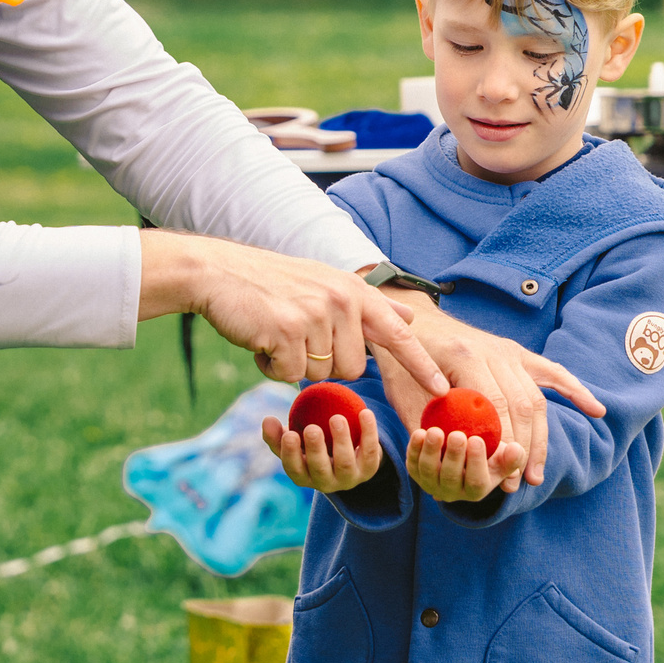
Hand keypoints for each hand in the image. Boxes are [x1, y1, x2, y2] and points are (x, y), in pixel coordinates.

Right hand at [139, 231, 441, 388]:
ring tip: (277, 333)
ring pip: (321, 374)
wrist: (219, 273)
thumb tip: (409, 319)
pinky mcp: (288, 331)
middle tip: (297, 335)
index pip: (398, 334)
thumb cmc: (272, 284)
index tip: (444, 389)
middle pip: (352, 368)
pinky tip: (261, 339)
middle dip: (324, 364)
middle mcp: (341, 301)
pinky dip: (272, 365)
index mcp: (353, 291)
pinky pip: (289, 373)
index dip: (422, 365)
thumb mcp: (327, 283)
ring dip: (296, 364)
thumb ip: (368, 306)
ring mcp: (315, 315)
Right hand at [262, 409, 382, 492]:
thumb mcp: (294, 442)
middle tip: (312, 428)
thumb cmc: (313, 447)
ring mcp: (349, 478)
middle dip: (315, 450)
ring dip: (341, 440)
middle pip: (320, 469)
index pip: (295, 469)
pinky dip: (369, 433)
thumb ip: (278, 433)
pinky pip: (371, 452)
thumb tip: (267, 420)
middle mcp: (326, 483)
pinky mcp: (369, 470)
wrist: (350, 456)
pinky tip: (365, 412)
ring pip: (345, 463)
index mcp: (304, 476)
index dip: (291, 455)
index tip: (289, 434)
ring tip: (336, 418)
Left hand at [375, 308, 600, 489]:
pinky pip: (551, 372)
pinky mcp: (517, 353)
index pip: (496, 407)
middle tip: (519, 483)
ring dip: (540, 438)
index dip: (502, 445)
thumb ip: (427, 419)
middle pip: (522, 405)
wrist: (409, 320)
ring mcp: (509, 350)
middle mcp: (494, 351)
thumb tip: (447, 457)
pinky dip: (575, 391)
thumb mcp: (403, 389)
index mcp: (465, 357)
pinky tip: (596, 410)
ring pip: (537, 397)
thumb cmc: (401, 359)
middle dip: (524, 449)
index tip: (500, 478)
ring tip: (535, 472)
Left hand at [407, 425, 524, 502]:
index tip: (477, 440)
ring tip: (435, 431)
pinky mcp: (416, 473)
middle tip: (457, 434)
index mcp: (476, 490)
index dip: (476, 462)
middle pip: (451, 478)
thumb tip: (516, 449)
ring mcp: (431, 483)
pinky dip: (414, 449)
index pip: (476, 482)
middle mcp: (452, 492)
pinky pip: (412, 463)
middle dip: (454, 456)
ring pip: (428, 471)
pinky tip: (419, 433)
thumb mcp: (501, 456)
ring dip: (431, 451)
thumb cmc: (487, 453)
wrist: (459, 451)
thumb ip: (512, 455)